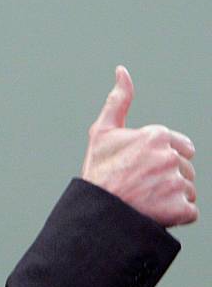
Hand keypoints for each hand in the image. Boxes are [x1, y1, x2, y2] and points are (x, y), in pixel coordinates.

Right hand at [81, 66, 197, 226]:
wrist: (95, 212)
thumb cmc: (97, 174)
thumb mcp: (101, 133)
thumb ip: (118, 101)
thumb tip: (122, 71)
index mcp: (156, 135)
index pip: (182, 148)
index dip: (163, 160)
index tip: (143, 171)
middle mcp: (169, 157)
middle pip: (185, 169)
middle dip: (169, 179)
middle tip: (141, 188)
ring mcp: (176, 183)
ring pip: (188, 190)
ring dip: (172, 198)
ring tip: (146, 202)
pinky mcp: (180, 208)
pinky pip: (190, 211)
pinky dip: (176, 215)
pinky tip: (155, 213)